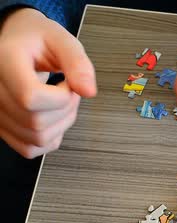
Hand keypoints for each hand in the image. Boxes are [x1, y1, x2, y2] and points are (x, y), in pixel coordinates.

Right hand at [0, 8, 95, 158]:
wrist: (18, 43)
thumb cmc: (37, 40)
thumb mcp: (62, 41)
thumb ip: (77, 63)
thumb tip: (89, 91)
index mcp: (4, 62)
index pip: (30, 97)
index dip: (61, 97)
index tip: (67, 84)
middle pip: (36, 122)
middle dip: (66, 110)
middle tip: (68, 91)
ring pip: (35, 139)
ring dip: (61, 125)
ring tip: (60, 102)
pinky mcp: (3, 127)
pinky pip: (30, 149)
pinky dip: (50, 139)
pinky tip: (53, 117)